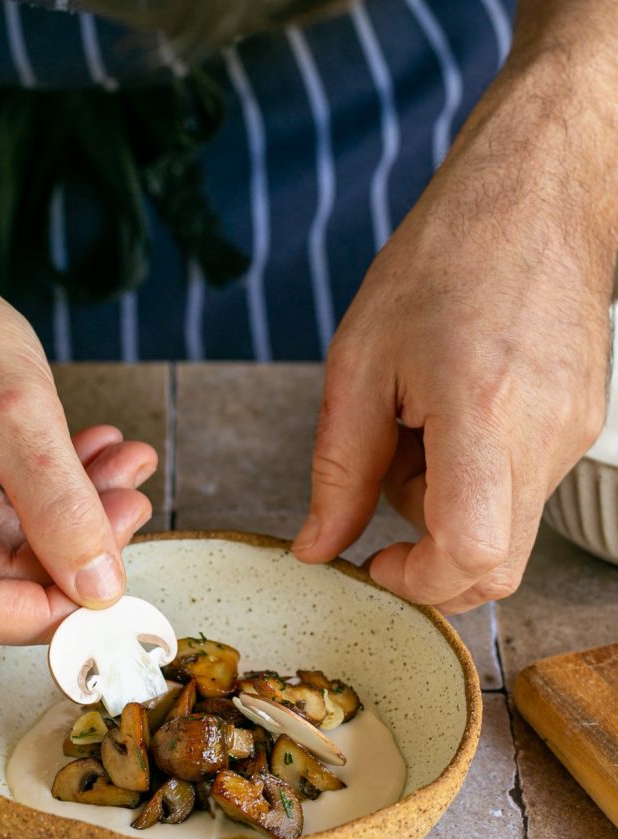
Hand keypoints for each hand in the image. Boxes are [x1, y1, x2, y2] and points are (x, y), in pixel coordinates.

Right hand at [0, 222, 156, 643]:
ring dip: (74, 511)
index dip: (56, 609)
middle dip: (78, 546)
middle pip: (0, 581)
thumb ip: (64, 510)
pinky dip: (49, 493)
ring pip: (9, 547)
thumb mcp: (20, 416)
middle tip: (130, 500)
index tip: (114, 582)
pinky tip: (90, 457)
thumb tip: (98, 588)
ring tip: (122, 467)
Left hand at [293, 51, 616, 612]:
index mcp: (483, 418)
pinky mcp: (580, 426)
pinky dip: (475, 471)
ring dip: (447, 500)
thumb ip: (337, 470)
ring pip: (503, 524)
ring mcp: (572, 436)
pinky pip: (520, 485)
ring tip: (421, 414)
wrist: (538, 194)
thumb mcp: (360, 363)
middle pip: (494, 564)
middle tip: (390, 473)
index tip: (377, 563)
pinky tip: (455, 405)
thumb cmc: (446, 258)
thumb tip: (319, 547)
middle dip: (427, 549)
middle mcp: (544, 439)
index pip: (471, 558)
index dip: (418, 583)